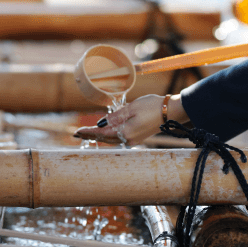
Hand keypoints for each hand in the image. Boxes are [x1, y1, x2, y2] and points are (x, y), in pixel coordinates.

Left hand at [73, 94, 188, 145]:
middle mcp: (128, 139)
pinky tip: (103, 133)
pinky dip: (108, 136)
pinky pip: (118, 138)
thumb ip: (115, 116)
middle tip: (77, 133)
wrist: (170, 112)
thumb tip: (101, 123)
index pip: (101, 133)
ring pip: (111, 139)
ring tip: (87, 134)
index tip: (77, 131)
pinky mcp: (136, 137)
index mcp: (125, 132)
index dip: (88, 131)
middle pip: (104, 138)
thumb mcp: (132, 108)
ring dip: (99, 136)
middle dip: (91, 135)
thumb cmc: (152, 107)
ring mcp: (133, 139)